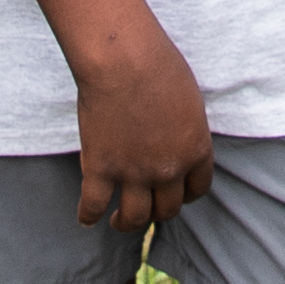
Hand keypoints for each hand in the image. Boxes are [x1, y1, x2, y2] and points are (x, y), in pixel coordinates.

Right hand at [66, 25, 217, 235]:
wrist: (123, 59)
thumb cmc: (157, 64)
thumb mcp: (189, 99)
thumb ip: (185, 127)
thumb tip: (178, 137)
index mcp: (195, 149)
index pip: (198, 189)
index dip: (186, 195)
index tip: (176, 195)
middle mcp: (167, 169)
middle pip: (167, 209)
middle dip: (158, 211)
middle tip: (147, 208)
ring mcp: (133, 173)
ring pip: (134, 219)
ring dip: (127, 224)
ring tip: (118, 221)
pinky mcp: (100, 169)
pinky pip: (94, 205)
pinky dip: (88, 216)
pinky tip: (86, 218)